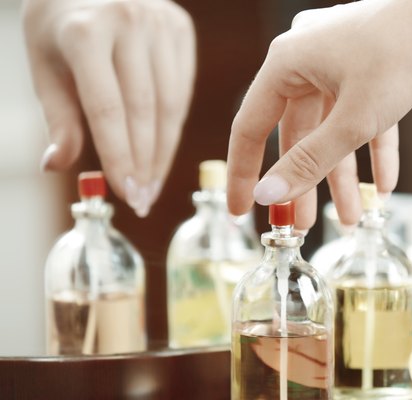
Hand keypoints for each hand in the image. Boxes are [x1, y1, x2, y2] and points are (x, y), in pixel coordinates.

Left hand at [23, 0, 195, 216]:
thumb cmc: (60, 26)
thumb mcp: (45, 66)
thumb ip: (58, 116)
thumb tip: (56, 165)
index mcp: (85, 31)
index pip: (108, 108)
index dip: (119, 156)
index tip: (127, 193)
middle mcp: (128, 21)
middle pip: (145, 110)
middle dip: (145, 161)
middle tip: (142, 200)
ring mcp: (160, 22)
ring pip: (171, 103)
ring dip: (163, 150)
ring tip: (152, 183)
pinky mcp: (180, 28)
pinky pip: (182, 88)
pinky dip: (173, 124)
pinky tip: (162, 149)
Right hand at [226, 0, 411, 229]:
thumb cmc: (399, 54)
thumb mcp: (353, 120)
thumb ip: (309, 160)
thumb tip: (268, 194)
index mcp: (285, 64)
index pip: (250, 127)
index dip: (243, 173)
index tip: (241, 211)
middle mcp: (305, 60)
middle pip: (296, 134)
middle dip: (305, 182)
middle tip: (301, 225)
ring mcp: (337, 62)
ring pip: (332, 128)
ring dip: (343, 173)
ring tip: (352, 216)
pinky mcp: (367, 66)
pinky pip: (362, 115)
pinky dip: (371, 148)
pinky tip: (385, 184)